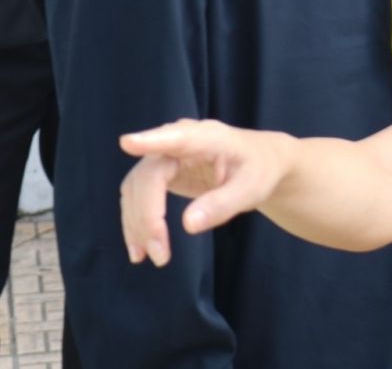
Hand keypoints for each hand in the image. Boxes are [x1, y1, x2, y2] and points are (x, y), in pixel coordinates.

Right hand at [120, 119, 291, 266]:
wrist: (261, 163)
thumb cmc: (260, 169)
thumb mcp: (252, 188)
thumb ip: (223, 204)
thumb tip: (188, 225)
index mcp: (207, 137)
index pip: (176, 138)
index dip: (150, 141)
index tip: (128, 143)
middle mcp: (180, 141)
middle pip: (148, 176)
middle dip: (147, 216)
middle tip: (158, 254)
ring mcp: (166, 156)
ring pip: (136, 188)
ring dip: (137, 223)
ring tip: (149, 256)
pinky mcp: (160, 172)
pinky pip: (138, 196)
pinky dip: (136, 222)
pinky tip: (140, 248)